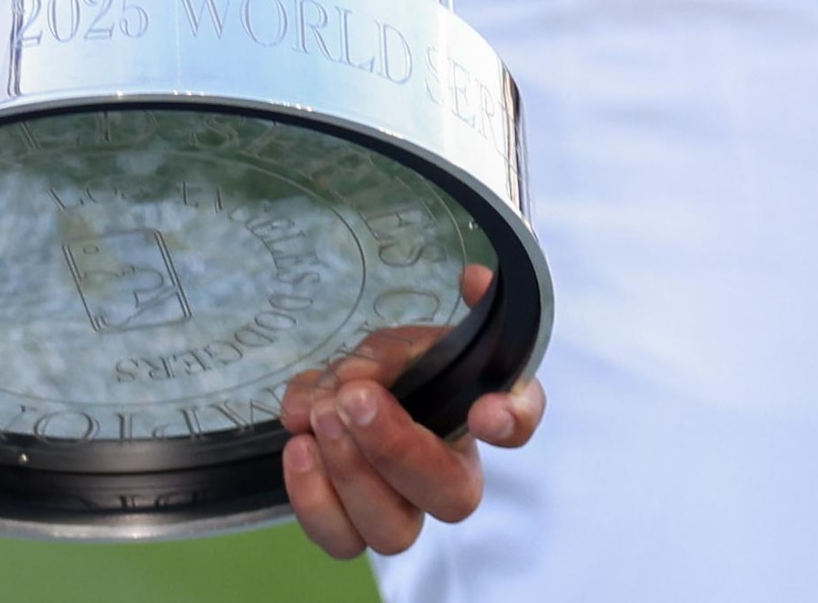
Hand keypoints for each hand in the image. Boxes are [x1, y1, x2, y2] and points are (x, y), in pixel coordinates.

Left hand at [275, 266, 542, 558]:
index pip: (519, 422)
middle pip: (447, 496)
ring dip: (351, 472)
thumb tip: (475, 281)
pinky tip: (298, 444)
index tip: (485, 411)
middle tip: (355, 398)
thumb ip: (446, 308)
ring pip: (391, 531)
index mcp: (480, 416)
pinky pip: (338, 536)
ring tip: (323, 416)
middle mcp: (448, 475)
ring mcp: (400, 508)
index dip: (510, 420)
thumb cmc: (399, 370)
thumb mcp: (422, 332)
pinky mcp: (349, 522)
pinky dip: (311, 496)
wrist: (347, 397)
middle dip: (396, 449)